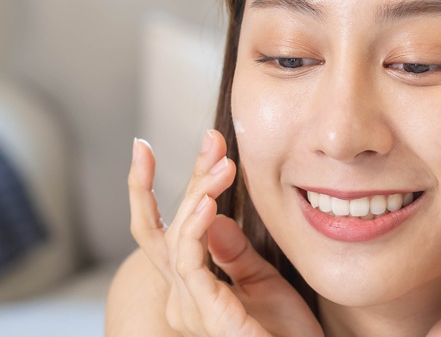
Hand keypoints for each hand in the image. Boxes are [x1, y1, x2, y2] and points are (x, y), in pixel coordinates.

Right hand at [128, 130, 323, 336]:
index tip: (143, 146)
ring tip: (220, 165)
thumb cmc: (282, 331)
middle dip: (189, 177)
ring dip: (198, 195)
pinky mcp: (208, 317)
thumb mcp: (260, 280)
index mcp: (191, 285)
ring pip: (178, 239)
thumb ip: (234, 251)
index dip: (146, 188)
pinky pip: (191, 265)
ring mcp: (190, 308)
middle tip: (213, 139)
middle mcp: (181, 296)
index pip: (163, 228)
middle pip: (170, 225)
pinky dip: (195, 230)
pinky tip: (208, 203)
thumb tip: (212, 213)